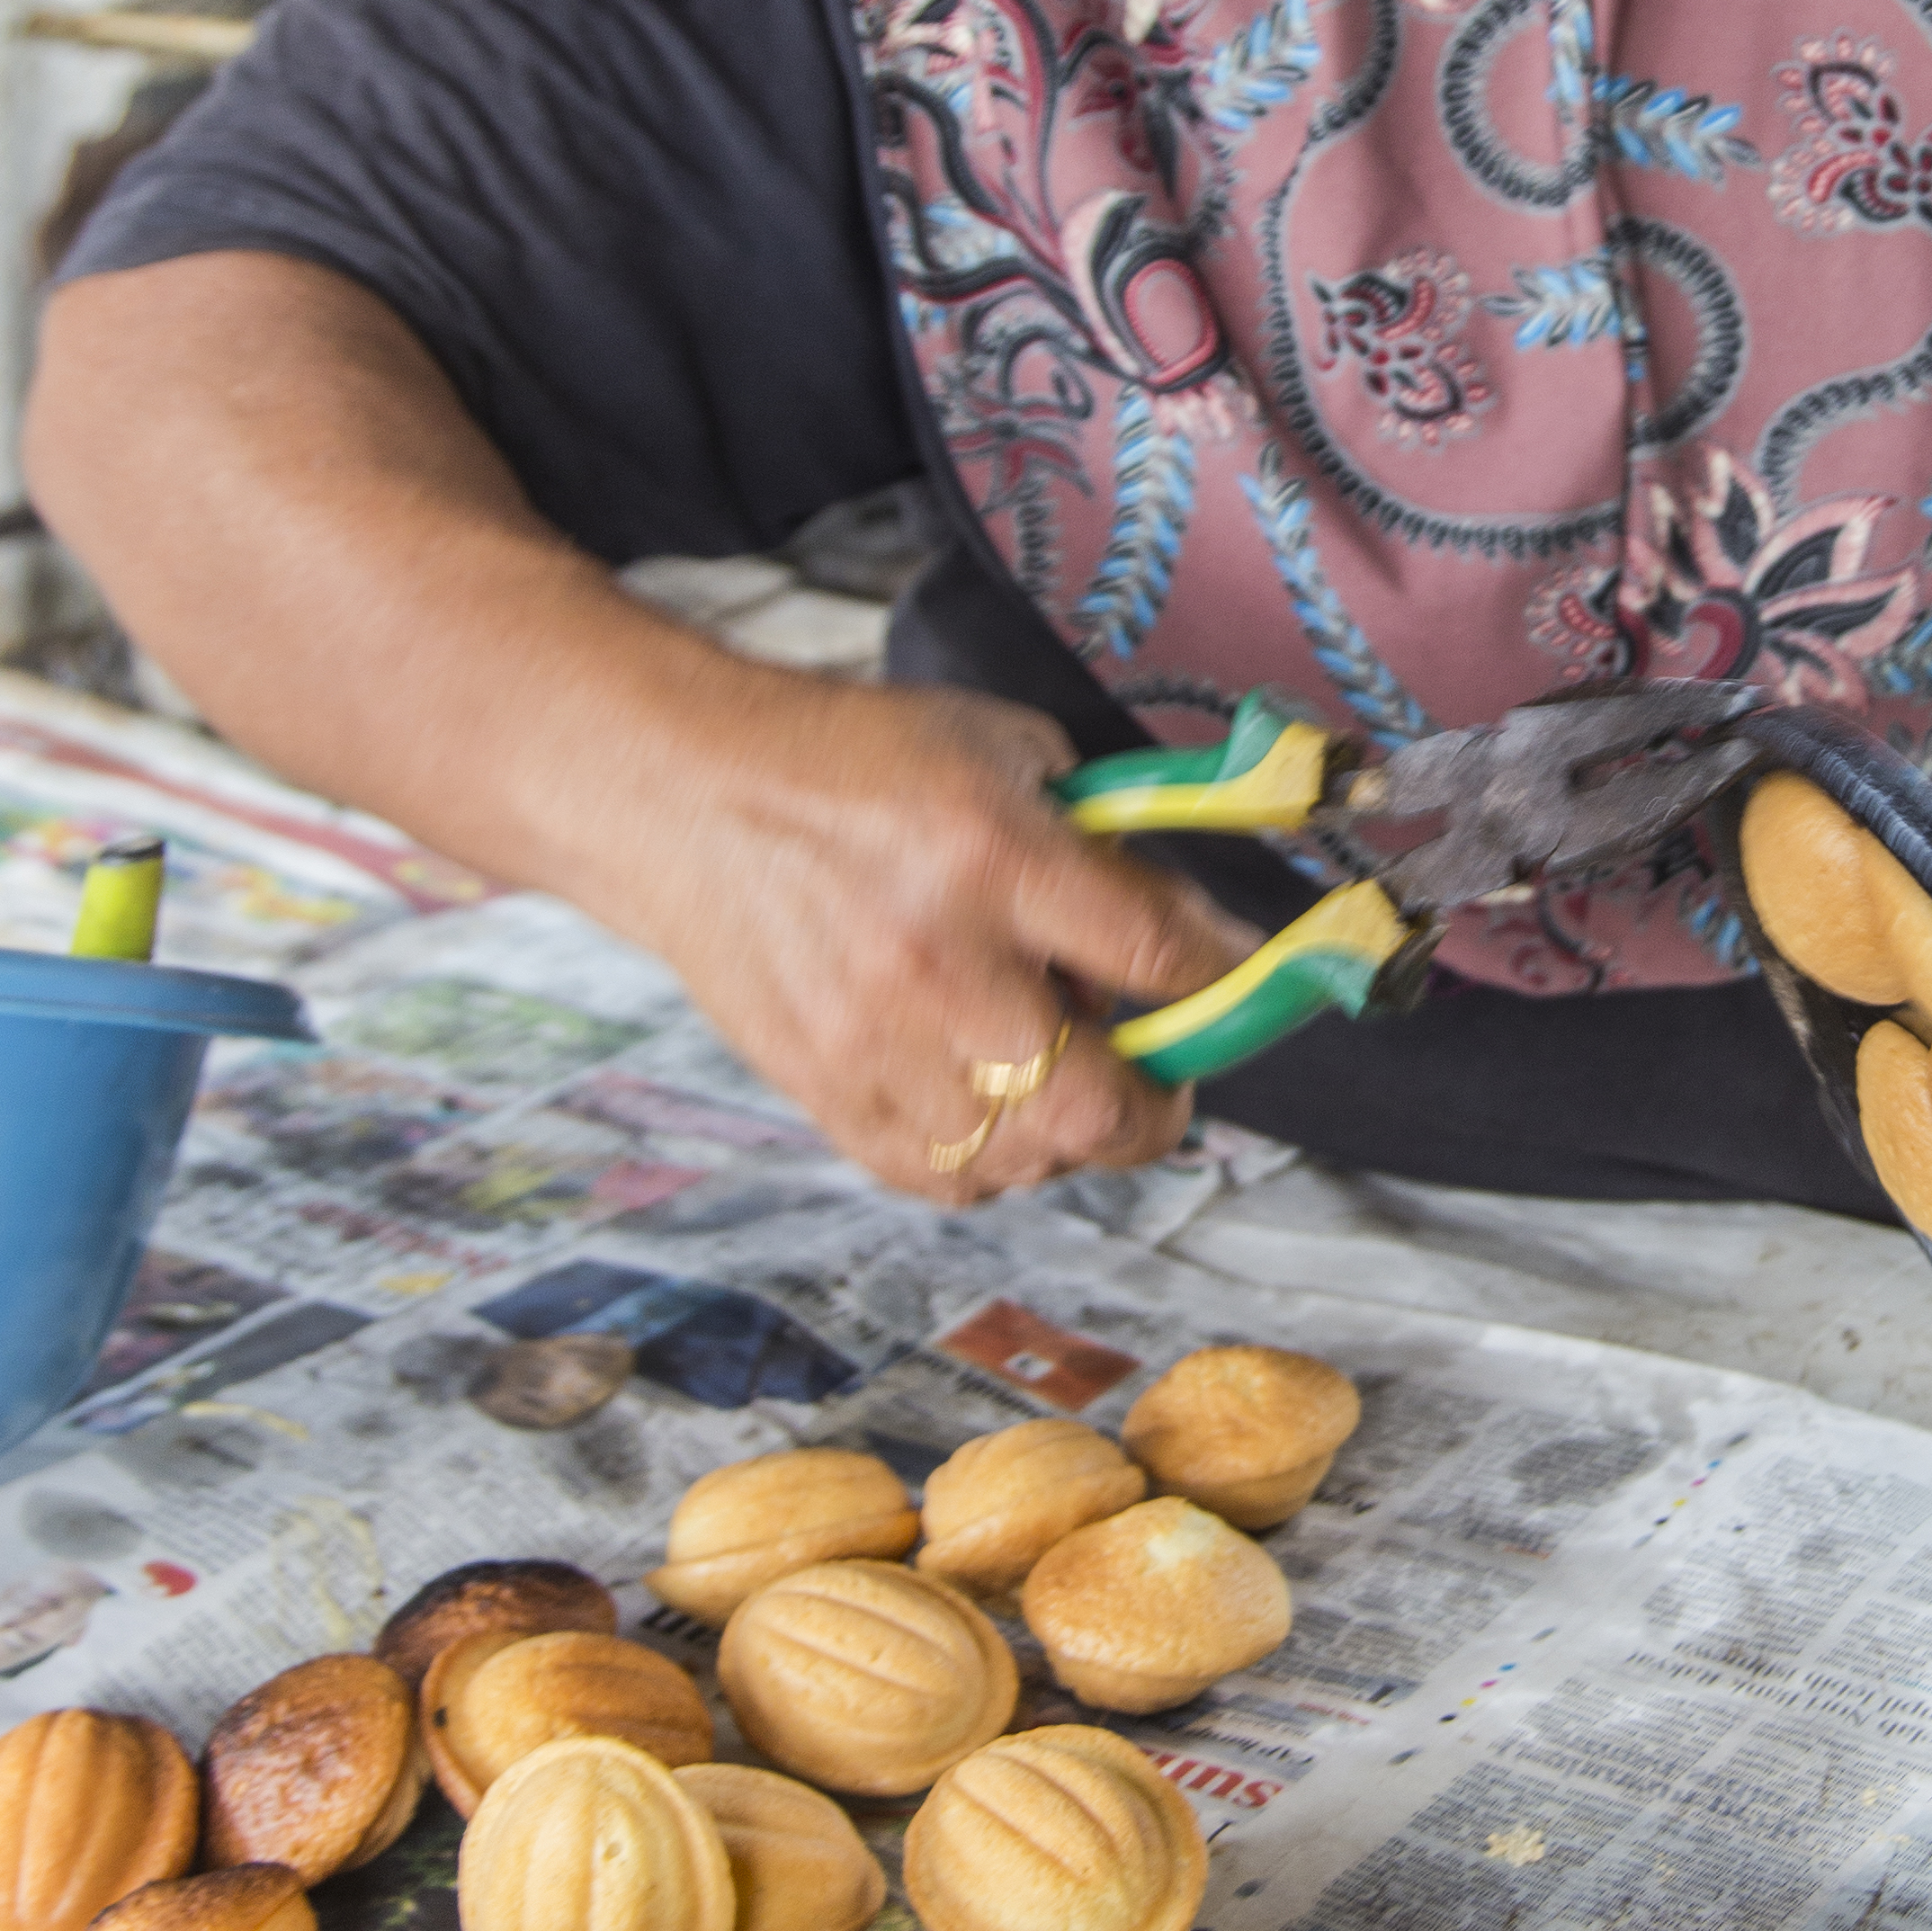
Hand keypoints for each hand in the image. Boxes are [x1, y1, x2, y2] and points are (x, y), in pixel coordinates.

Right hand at [606, 678, 1257, 1199]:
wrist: (687, 796)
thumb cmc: (853, 763)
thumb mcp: (1005, 751)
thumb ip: (1106, 843)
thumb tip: (1198, 928)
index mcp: (994, 856)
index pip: (1160, 954)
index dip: (1230, 981)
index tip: (1244, 982)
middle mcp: (939, 964)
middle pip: (1097, 1106)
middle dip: (1157, 1104)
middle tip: (1159, 1072)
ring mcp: (875, 1043)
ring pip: (1026, 1159)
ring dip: (1070, 1130)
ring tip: (1056, 1069)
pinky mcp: (826, 1093)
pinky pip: (945, 1179)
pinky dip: (992, 1160)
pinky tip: (990, 1099)